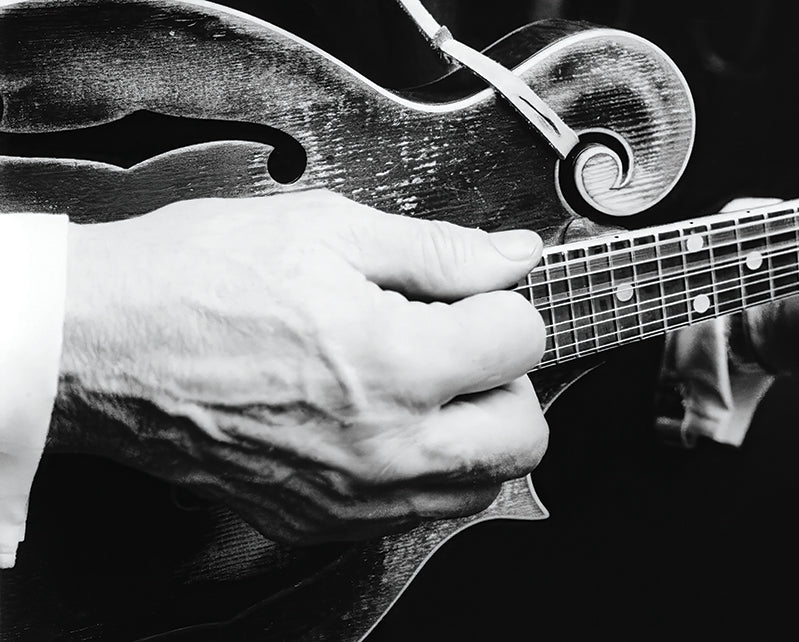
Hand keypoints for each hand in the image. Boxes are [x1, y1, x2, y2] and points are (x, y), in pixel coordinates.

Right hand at [50, 190, 548, 542]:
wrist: (97, 345)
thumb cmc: (192, 282)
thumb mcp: (326, 231)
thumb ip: (439, 250)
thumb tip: (513, 255)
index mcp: (393, 362)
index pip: (522, 341)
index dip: (503, 304)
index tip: (473, 297)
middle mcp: (384, 446)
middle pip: (524, 435)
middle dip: (508, 381)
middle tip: (463, 345)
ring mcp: (352, 496)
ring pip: (480, 486)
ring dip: (476, 433)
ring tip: (426, 384)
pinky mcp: (319, 521)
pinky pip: (416, 511)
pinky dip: (425, 471)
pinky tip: (384, 422)